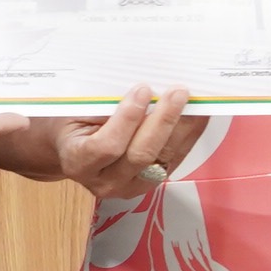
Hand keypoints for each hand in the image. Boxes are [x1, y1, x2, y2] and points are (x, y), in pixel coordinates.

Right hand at [0, 84, 201, 199]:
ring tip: (193, 100)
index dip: (126, 119)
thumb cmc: (73, 123)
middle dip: (163, 120)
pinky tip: (197, 114)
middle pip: (140, 154)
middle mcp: (104, 182)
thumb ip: (103, 103)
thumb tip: (144, 83)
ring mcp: (130, 187)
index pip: (106, 146)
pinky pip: (175, 160)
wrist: (73, 149)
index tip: (141, 89)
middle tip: (178, 91)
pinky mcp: (151, 183)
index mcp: (78, 161)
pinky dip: (188, 135)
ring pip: (163, 159)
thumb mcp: (77, 110)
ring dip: (182, 127)